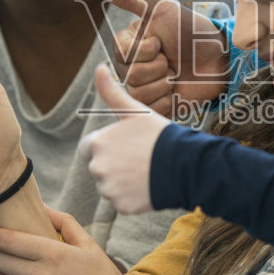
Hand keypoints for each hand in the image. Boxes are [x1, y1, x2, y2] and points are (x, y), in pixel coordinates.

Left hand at [79, 64, 171, 214]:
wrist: (184, 165)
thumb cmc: (160, 135)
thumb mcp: (135, 111)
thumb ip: (112, 93)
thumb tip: (99, 67)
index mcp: (96, 143)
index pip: (89, 148)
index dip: (107, 146)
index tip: (126, 145)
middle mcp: (97, 168)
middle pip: (100, 168)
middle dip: (115, 164)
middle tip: (140, 158)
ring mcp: (109, 190)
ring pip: (110, 186)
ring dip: (123, 182)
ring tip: (146, 171)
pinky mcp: (121, 206)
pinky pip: (122, 202)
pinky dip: (132, 197)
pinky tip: (148, 186)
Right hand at [93, 0, 228, 117]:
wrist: (219, 58)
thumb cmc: (190, 30)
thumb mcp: (160, 8)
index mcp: (129, 45)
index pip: (121, 53)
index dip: (145, 49)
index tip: (160, 42)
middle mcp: (131, 67)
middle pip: (129, 75)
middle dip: (157, 66)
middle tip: (171, 59)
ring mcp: (144, 88)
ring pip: (138, 93)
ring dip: (163, 82)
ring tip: (175, 74)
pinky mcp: (156, 106)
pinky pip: (150, 108)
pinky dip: (167, 99)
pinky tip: (176, 90)